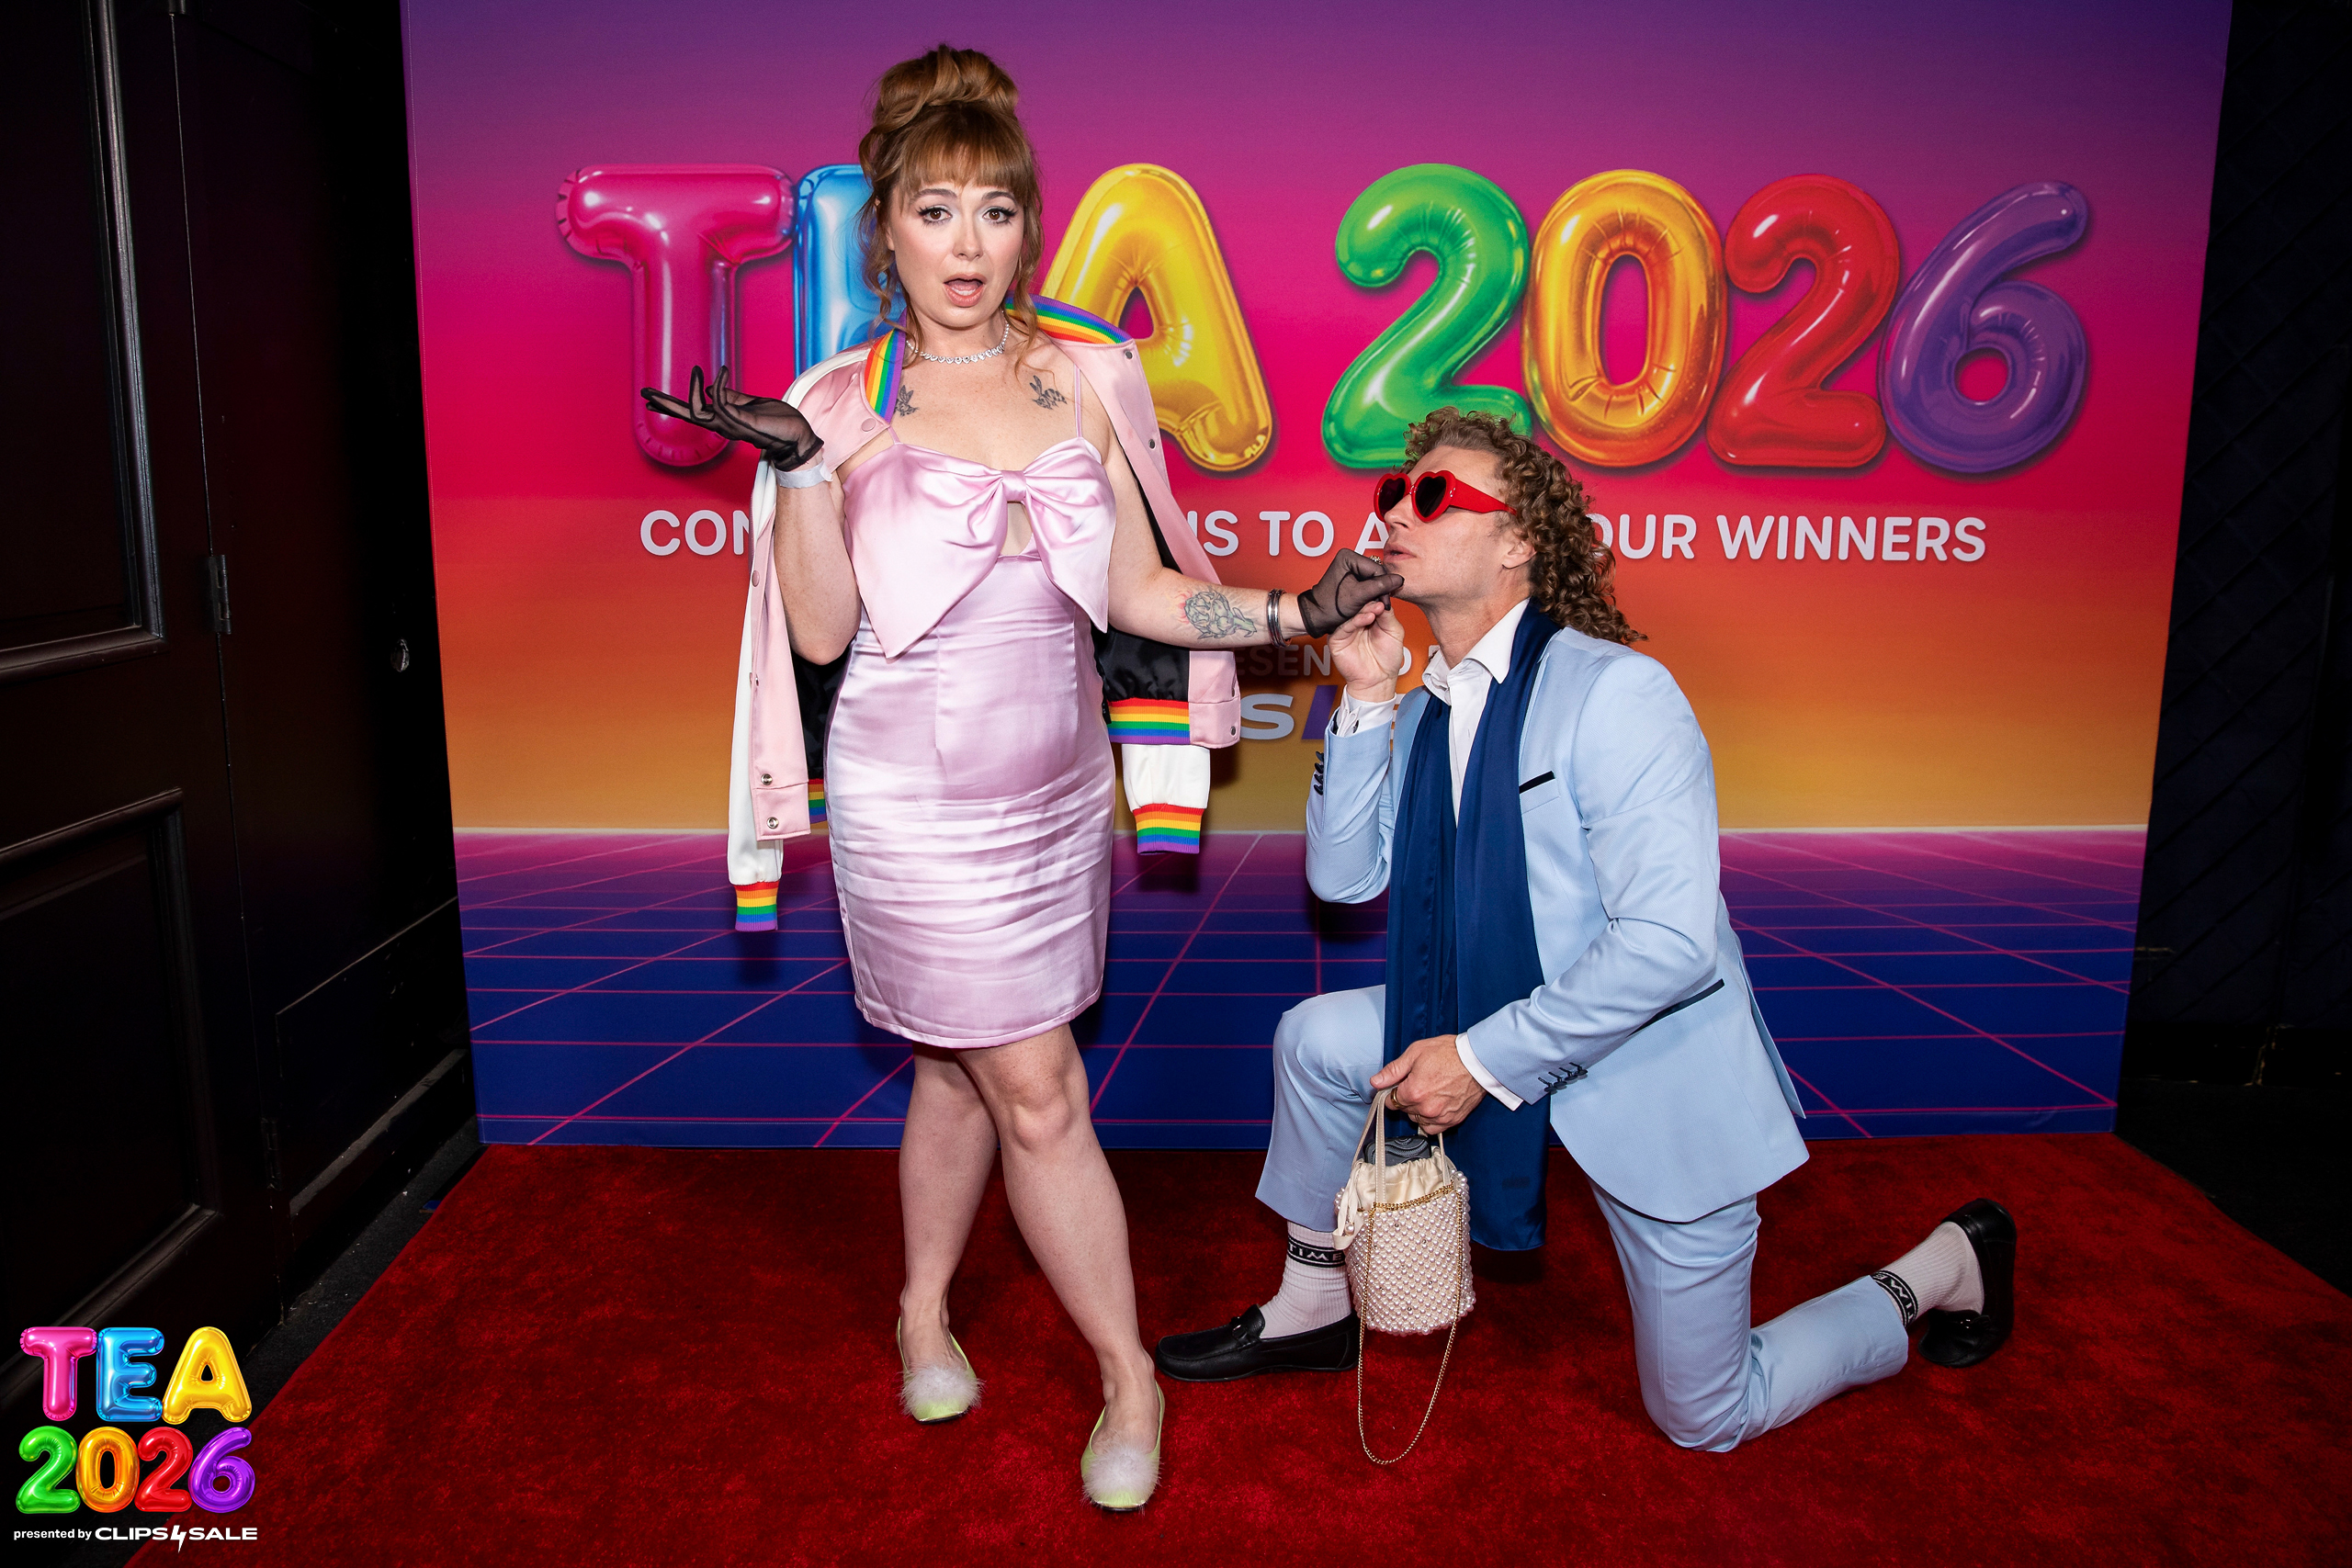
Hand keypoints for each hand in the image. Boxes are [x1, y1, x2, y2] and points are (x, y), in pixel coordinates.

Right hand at [640, 365, 819, 469]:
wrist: (798, 433)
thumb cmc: (778, 421)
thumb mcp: (751, 404)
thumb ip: (732, 398)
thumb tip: (712, 390)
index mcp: (724, 420)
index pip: (693, 412)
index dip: (672, 405)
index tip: (654, 399)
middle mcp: (723, 425)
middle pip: (687, 416)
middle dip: (666, 405)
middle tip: (645, 394)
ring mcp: (731, 426)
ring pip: (699, 412)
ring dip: (694, 390)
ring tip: (697, 371)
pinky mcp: (742, 422)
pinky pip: (722, 403)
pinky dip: (719, 385)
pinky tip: (723, 371)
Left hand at [1296, 549, 1403, 637]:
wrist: (1317, 616)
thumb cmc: (1331, 607)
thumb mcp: (1359, 596)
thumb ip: (1380, 587)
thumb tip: (1400, 579)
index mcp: (1348, 557)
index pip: (1377, 569)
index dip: (1384, 586)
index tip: (1386, 602)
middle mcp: (1349, 558)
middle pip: (1376, 573)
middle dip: (1380, 589)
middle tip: (1383, 605)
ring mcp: (1350, 566)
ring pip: (1373, 579)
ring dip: (1376, 592)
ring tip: (1376, 606)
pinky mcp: (1351, 575)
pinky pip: (1368, 582)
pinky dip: (1371, 593)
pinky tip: (1370, 602)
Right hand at [1328, 600, 1405, 699]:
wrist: (1379, 679)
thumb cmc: (1388, 657)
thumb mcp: (1394, 631)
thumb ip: (1388, 615)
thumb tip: (1383, 599)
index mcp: (1368, 617)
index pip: (1369, 601)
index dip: (1376, 596)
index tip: (1384, 590)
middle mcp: (1356, 621)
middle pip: (1358, 605)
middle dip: (1369, 601)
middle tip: (1379, 599)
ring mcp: (1345, 630)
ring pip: (1350, 614)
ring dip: (1363, 609)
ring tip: (1375, 608)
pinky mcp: (1336, 639)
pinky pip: (1343, 626)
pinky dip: (1355, 620)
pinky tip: (1367, 618)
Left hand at [1370, 1034, 1484, 1134]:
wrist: (1478, 1060)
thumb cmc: (1449, 1053)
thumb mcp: (1416, 1053)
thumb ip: (1393, 1070)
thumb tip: (1376, 1082)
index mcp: (1413, 1091)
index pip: (1392, 1100)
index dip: (1394, 1091)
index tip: (1399, 1085)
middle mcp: (1425, 1108)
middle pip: (1405, 1110)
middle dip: (1407, 1098)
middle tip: (1418, 1083)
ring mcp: (1440, 1116)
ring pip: (1417, 1120)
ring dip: (1418, 1110)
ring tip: (1428, 1093)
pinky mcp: (1452, 1120)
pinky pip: (1433, 1128)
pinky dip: (1430, 1120)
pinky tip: (1434, 1106)